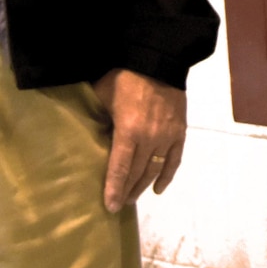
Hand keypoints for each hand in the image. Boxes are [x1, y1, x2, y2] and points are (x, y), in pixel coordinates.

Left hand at [93, 68, 186, 212]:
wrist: (158, 60)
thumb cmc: (124, 78)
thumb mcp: (103, 98)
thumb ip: (99, 121)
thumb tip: (86, 137)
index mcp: (129, 130)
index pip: (121, 167)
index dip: (115, 189)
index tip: (110, 207)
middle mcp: (151, 137)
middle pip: (139, 172)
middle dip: (128, 190)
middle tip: (118, 205)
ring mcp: (168, 135)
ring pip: (156, 168)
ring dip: (144, 185)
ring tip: (133, 197)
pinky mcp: (180, 130)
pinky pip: (175, 158)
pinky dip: (168, 174)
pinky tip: (159, 188)